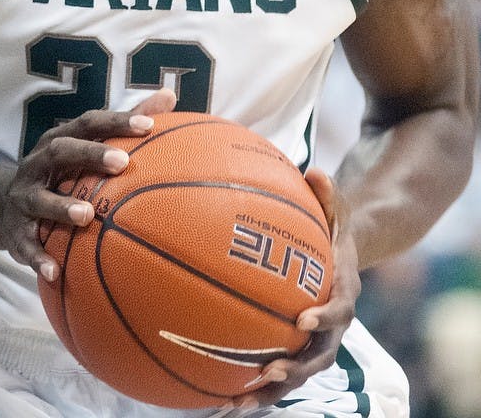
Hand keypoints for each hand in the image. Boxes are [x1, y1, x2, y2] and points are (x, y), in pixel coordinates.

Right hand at [0, 88, 177, 280]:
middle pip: (61, 152)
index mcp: (59, 140)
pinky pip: (25, 245)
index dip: (115, 121)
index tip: (148, 126)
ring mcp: (24, 197)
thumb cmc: (60, 173)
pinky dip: (38, 257)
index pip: (87, 123)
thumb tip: (169, 95)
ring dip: (61, 207)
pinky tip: (56, 271)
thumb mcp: (84, 146)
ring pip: (39, 199)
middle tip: (123, 163)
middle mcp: (38, 164)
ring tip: (86, 215)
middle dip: (90, 154)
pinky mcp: (15, 231)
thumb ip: (124, 124)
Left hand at [218, 168, 359, 410]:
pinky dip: (253, 387)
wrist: (345, 257)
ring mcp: (315, 343)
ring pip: (296, 375)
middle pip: (318, 357)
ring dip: (269, 391)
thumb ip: (329, 193)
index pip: (339, 311)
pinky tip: (219, 397)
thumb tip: (316, 170)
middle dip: (295, 369)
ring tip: (236, 404)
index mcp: (344, 293)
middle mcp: (333, 327)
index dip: (324, 318)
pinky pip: (276, 371)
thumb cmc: (333, 228)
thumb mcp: (337, 208)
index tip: (302, 321)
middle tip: (268, 371)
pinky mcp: (296, 349)